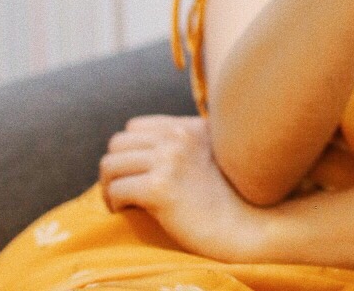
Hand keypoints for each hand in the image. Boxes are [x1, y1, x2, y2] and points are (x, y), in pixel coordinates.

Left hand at [98, 114, 261, 261]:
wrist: (244, 226)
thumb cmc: (226, 199)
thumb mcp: (210, 154)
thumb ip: (184, 144)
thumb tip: (144, 152)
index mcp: (188, 127)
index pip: (135, 127)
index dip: (128, 153)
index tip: (133, 175)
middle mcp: (177, 137)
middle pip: (118, 143)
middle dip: (114, 169)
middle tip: (120, 192)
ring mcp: (169, 160)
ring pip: (110, 165)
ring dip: (109, 187)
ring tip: (121, 203)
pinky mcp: (160, 188)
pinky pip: (116, 190)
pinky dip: (115, 204)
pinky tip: (128, 213)